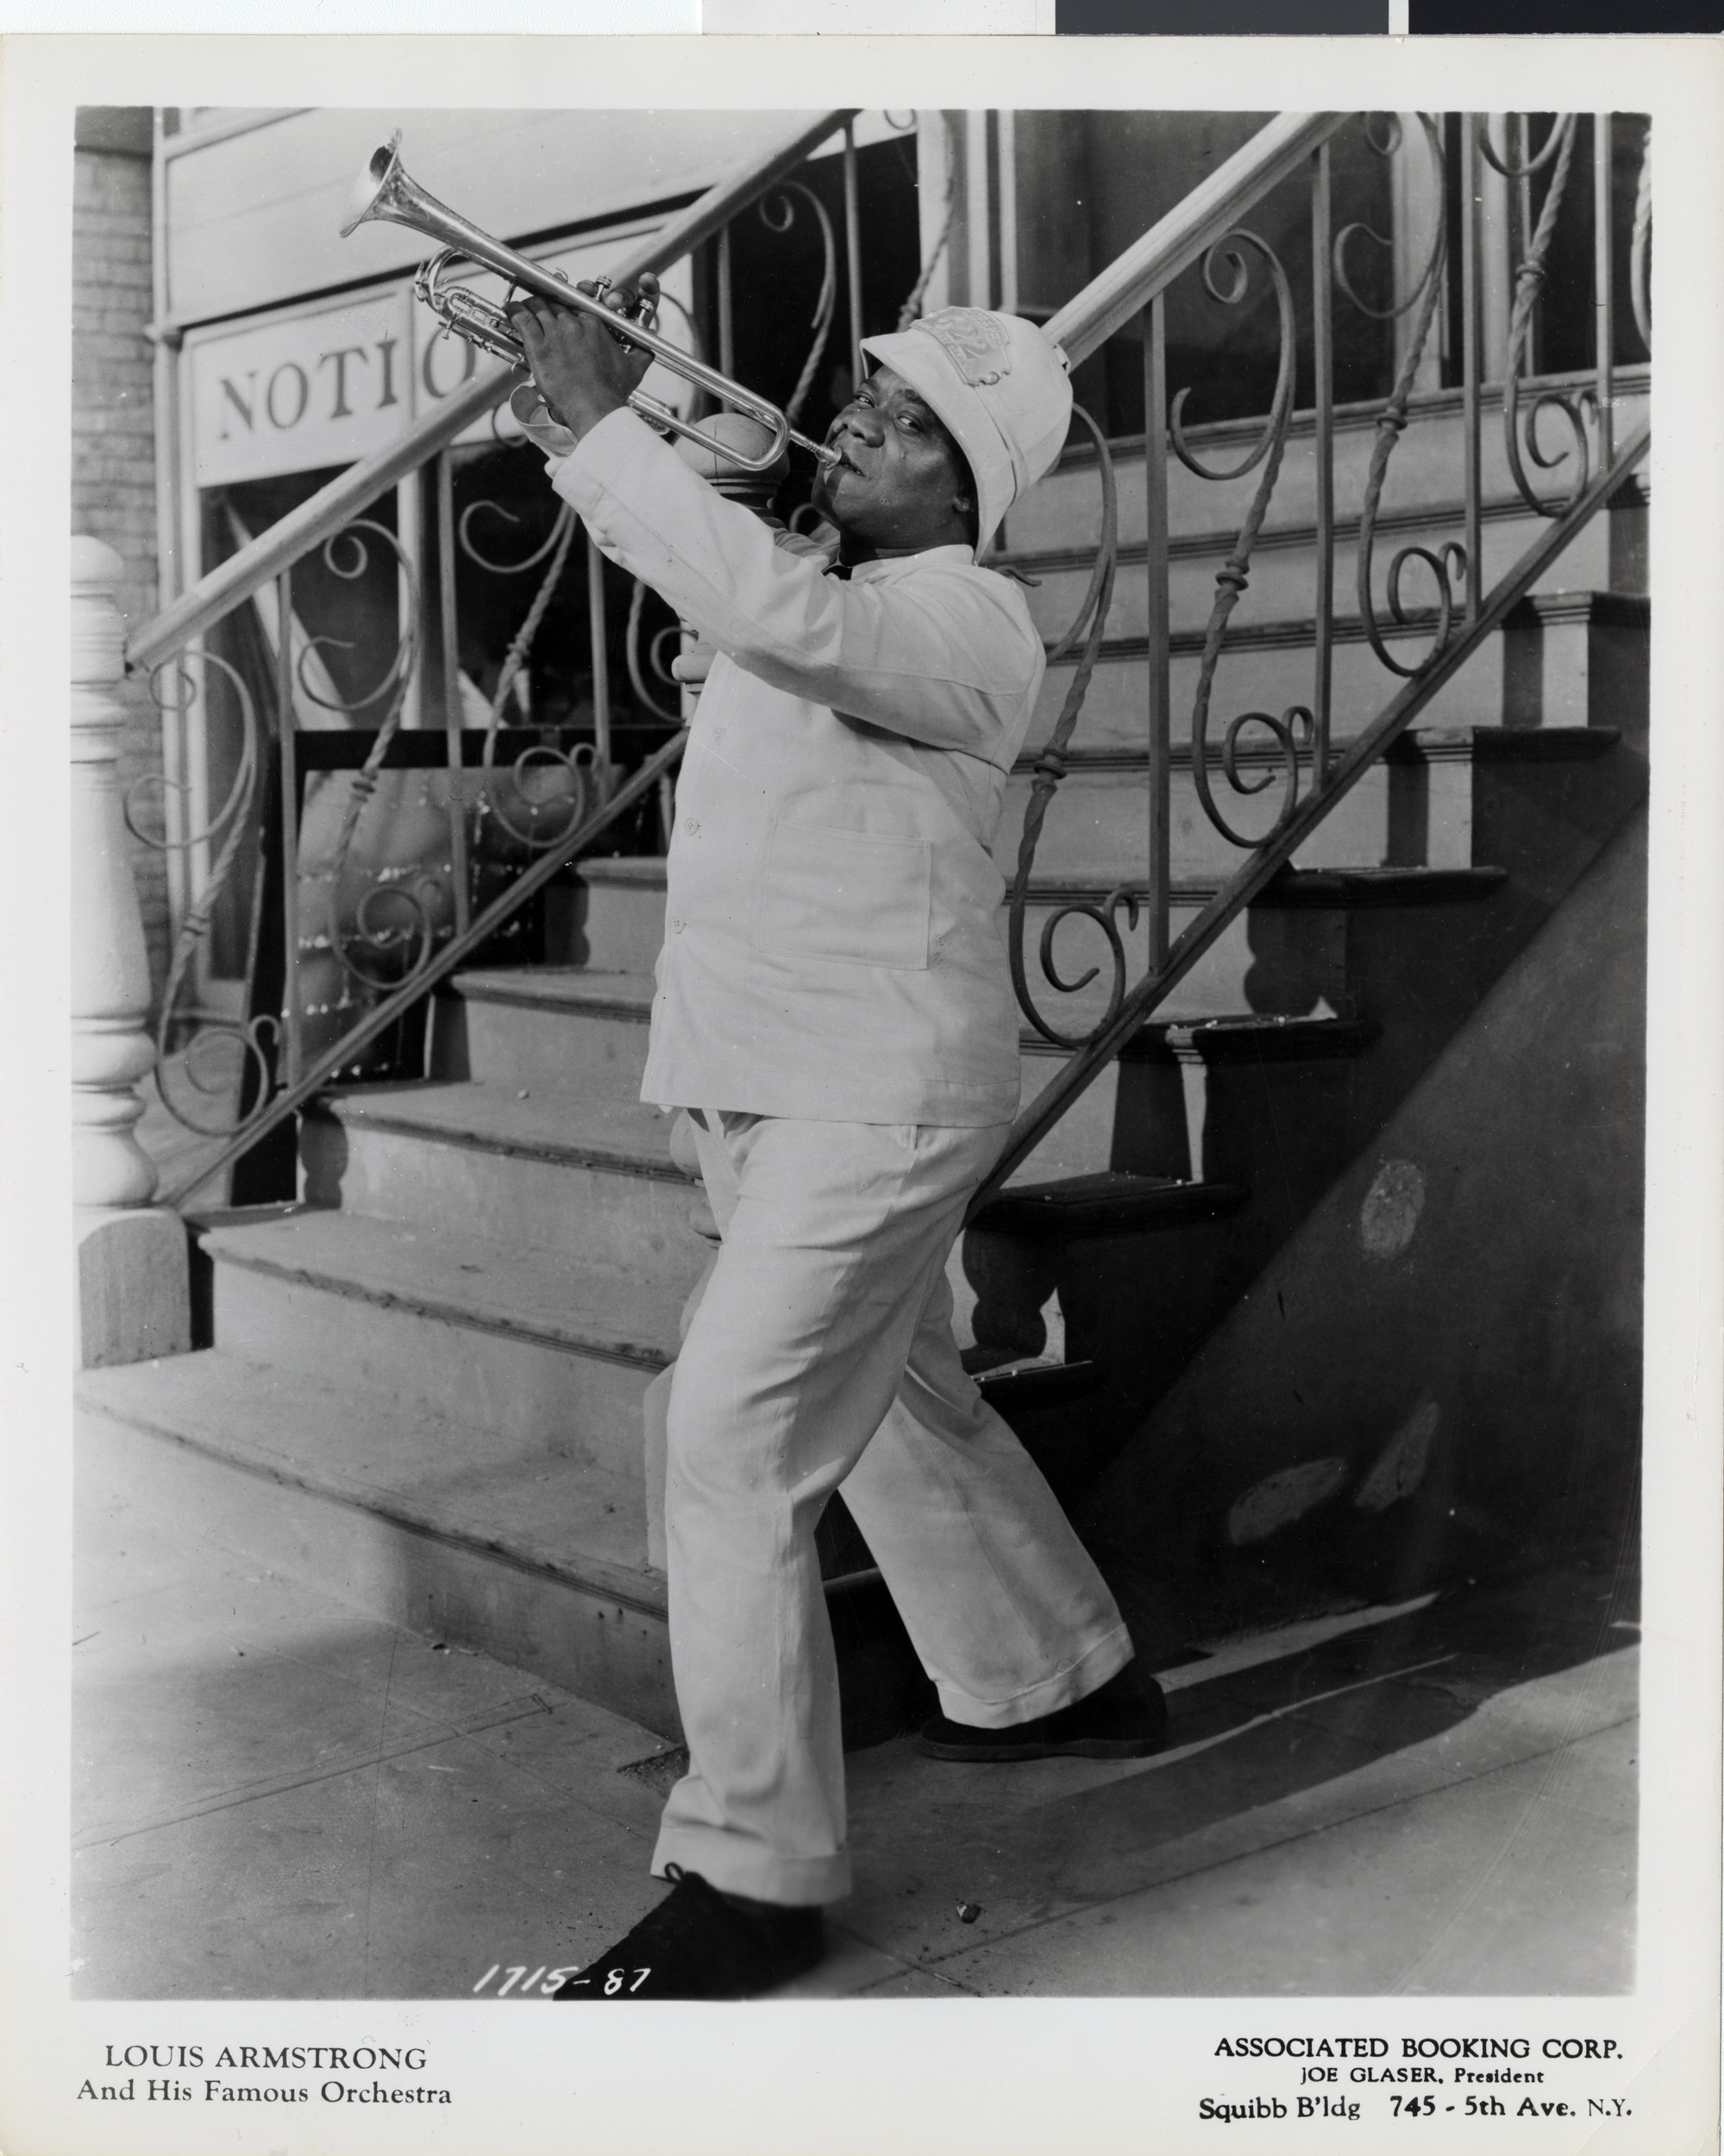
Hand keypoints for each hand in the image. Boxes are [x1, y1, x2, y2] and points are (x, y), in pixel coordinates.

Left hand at [508, 274, 658, 445]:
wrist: (596, 407)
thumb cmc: (613, 391)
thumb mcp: (634, 369)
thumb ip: (642, 355)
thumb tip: (650, 352)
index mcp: (595, 324)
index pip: (575, 303)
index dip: (565, 300)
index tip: (559, 303)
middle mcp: (575, 324)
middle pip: (554, 302)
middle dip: (545, 300)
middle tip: (537, 300)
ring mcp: (556, 333)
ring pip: (537, 306)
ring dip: (528, 303)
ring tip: (522, 304)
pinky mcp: (540, 346)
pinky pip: (522, 319)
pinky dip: (514, 310)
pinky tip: (510, 308)